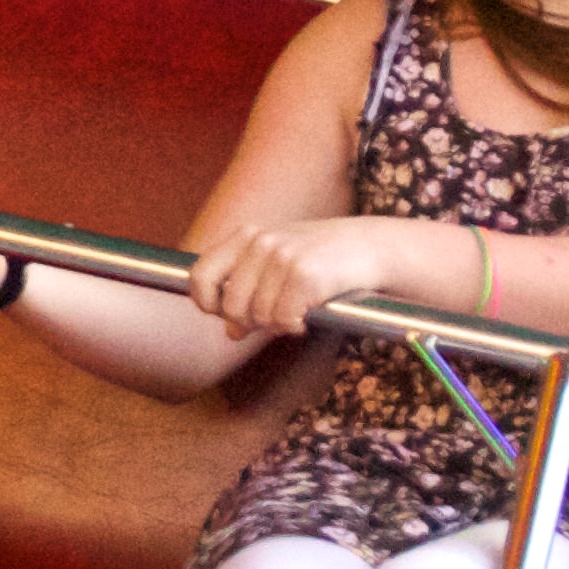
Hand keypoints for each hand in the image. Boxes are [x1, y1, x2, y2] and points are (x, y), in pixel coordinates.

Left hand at [182, 213, 413, 340]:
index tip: (223, 315)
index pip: (200, 276)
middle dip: (250, 321)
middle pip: (230, 305)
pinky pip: (283, 319)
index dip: (208, 303)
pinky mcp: (304, 275)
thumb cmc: (318, 259)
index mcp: (244, 237)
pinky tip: (308, 314)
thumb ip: (247, 292)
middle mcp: (259, 243)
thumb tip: (230, 331)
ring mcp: (281, 257)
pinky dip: (295, 325)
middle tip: (274, 317)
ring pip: (258, 316)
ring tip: (295, 311)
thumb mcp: (275, 266)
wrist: (369, 246)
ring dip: (277, 324)